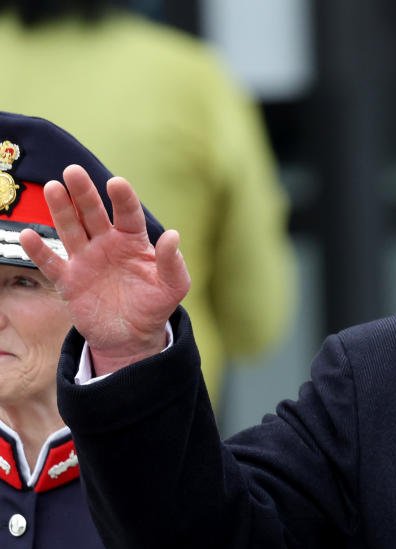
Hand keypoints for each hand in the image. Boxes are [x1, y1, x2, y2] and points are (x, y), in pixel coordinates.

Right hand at [20, 164, 189, 373]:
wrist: (132, 336)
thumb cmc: (154, 305)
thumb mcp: (173, 287)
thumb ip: (173, 263)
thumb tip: (173, 236)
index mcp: (133, 242)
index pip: (128, 215)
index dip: (123, 198)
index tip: (116, 183)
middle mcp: (107, 244)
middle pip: (93, 214)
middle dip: (84, 193)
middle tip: (73, 171)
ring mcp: (86, 260)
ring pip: (71, 230)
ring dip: (61, 210)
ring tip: (53, 188)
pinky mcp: (69, 280)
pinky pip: (51, 263)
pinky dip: (39, 250)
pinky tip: (28, 235)